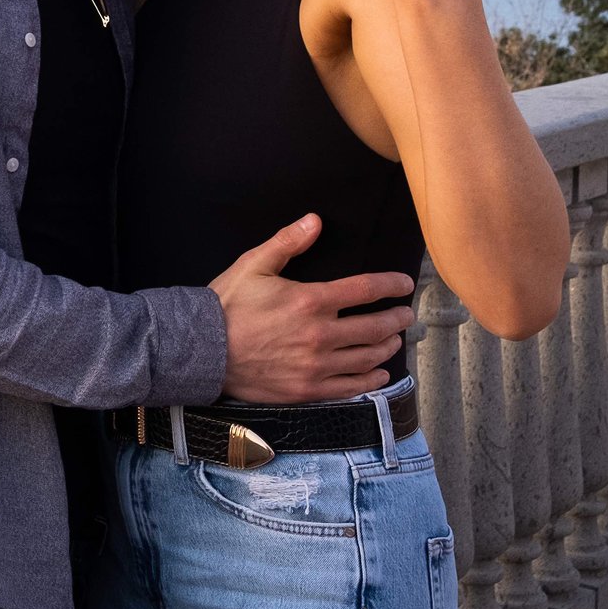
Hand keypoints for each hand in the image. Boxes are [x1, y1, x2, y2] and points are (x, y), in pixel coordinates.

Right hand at [210, 214, 415, 403]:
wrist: (201, 350)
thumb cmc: (227, 305)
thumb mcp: (253, 265)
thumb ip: (287, 242)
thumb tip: (315, 220)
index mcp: (310, 300)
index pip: (366, 289)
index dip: (391, 284)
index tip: (404, 284)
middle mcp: (320, 334)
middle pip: (375, 326)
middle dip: (397, 318)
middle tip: (406, 314)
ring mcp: (316, 365)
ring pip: (368, 357)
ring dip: (388, 346)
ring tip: (394, 339)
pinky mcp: (308, 389)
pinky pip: (351, 387)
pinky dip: (372, 380)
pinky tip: (380, 373)